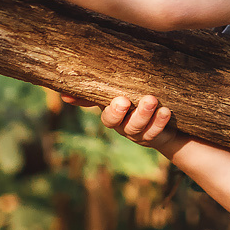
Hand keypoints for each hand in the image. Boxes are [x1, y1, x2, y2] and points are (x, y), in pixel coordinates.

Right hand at [66, 92, 182, 151]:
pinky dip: (159, 122)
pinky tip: (165, 111)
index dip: (111, 110)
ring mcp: (138, 133)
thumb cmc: (135, 99)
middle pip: (118, 123)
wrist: (162, 117)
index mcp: (112, 113)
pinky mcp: (153, 137)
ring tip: (152, 100)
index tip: (119, 100)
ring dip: (144, 114)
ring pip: (137, 127)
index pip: (106, 115)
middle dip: (121, 112)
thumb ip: (95, 92)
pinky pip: (155, 132)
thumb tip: (63, 95)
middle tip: (126, 100)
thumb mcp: (117, 92)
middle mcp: (122, 126)